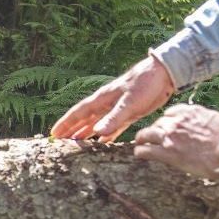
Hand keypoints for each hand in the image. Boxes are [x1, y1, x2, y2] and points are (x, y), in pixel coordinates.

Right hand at [51, 55, 176, 141]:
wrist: (164, 74)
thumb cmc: (146, 83)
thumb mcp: (130, 102)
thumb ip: (114, 118)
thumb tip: (97, 133)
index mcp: (103, 99)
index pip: (79, 112)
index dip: (66, 123)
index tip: (54, 133)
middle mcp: (106, 104)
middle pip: (84, 119)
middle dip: (71, 130)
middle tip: (59, 142)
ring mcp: (117, 109)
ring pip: (96, 124)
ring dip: (86, 133)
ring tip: (75, 144)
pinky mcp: (129, 114)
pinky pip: (112, 127)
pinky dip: (105, 135)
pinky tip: (101, 143)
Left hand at [133, 102, 218, 178]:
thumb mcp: (215, 119)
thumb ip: (203, 118)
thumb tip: (202, 123)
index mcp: (188, 111)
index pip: (170, 112)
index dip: (167, 121)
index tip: (166, 126)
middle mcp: (176, 121)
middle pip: (157, 123)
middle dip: (155, 130)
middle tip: (152, 137)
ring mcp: (169, 136)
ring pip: (146, 135)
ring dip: (142, 139)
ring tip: (140, 144)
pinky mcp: (167, 152)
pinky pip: (145, 150)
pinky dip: (140, 152)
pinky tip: (140, 154)